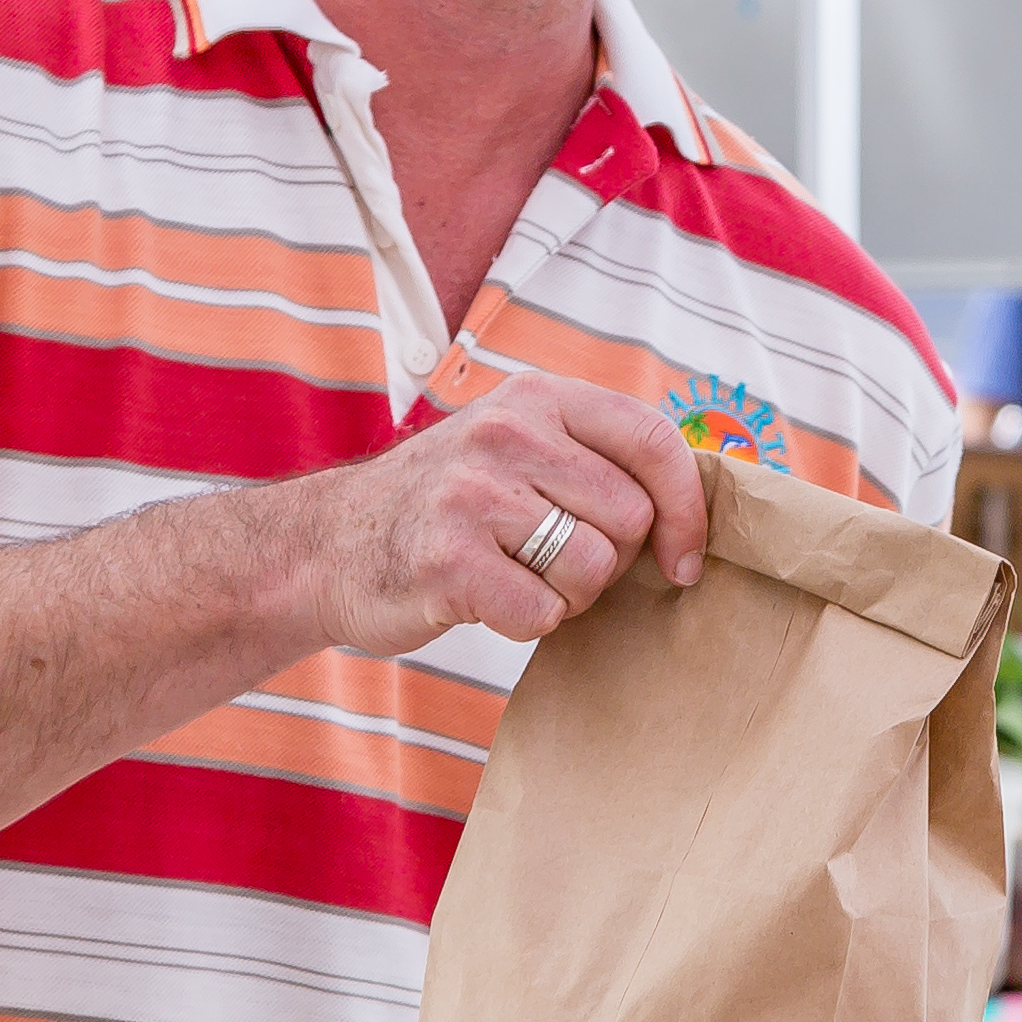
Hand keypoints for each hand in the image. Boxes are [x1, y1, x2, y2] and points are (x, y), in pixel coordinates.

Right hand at [296, 370, 709, 657]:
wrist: (324, 547)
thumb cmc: (441, 508)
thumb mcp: (513, 447)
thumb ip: (593, 457)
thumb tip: (698, 504)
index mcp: (537, 398)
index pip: (654, 440)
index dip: (687, 509)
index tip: (684, 559)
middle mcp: (507, 433)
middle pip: (631, 519)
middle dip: (608, 560)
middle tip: (551, 561)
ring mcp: (474, 494)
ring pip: (593, 569)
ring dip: (568, 595)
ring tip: (515, 576)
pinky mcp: (447, 559)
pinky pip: (543, 613)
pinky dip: (527, 623)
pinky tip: (485, 600)